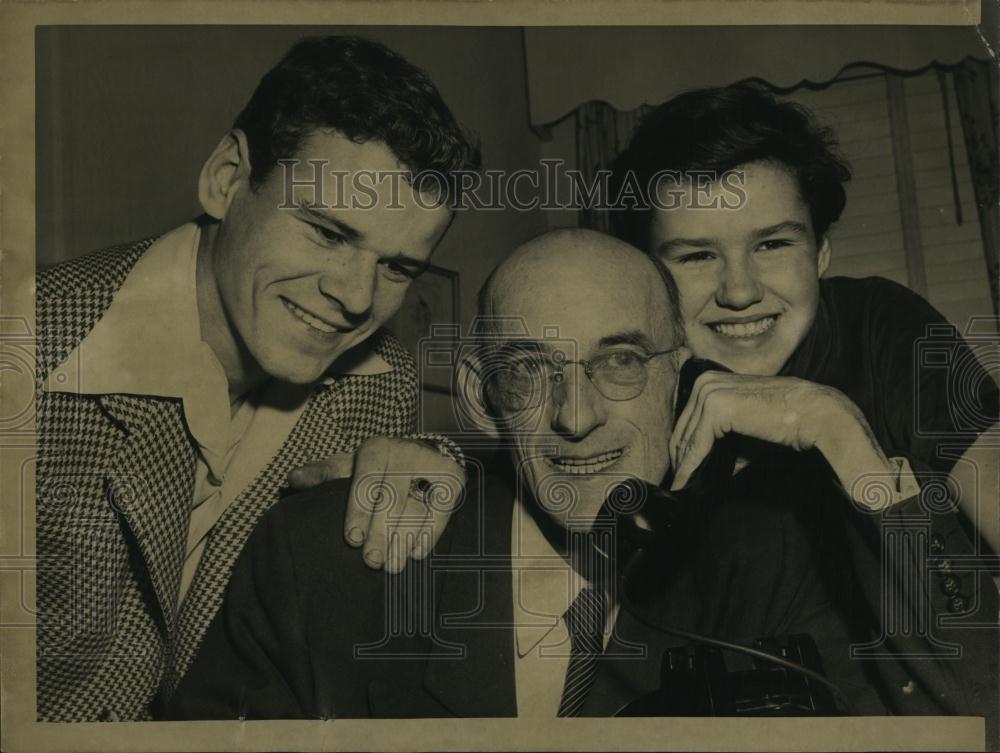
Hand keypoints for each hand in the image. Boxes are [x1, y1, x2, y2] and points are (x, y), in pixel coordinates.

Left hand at [288, 437, 464, 573]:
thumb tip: (293, 480)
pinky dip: (430, 531)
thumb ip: (324, 475)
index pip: (366, 478)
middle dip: (381, 532)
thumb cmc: (376, 471)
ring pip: (417, 505)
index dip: (359, 509)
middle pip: (392, 496)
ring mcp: (431, 464)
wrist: (420, 458)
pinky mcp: (452, 479)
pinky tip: (417, 552)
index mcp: (376, 449)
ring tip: (393, 566)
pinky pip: (442, 508)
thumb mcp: (349, 469)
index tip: (351, 538)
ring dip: (404, 538)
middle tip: (371, 562)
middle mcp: (404, 452)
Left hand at [669, 372, 894, 498]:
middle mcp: (706, 382)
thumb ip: (724, 445)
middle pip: (682, 429)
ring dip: (683, 466)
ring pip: (686, 438)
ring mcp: (710, 392)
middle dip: (680, 459)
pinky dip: (689, 467)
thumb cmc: (785, 424)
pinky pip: (696, 445)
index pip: (687, 420)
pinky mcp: (717, 408)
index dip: (683, 449)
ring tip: (681, 488)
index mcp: (711, 381)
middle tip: (677, 484)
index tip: (680, 473)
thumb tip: (706, 467)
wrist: (815, 415)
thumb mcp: (746, 433)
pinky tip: (684, 484)